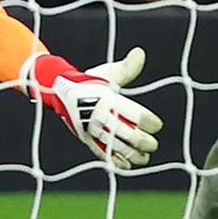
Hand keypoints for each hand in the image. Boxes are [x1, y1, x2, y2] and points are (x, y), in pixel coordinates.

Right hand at [31, 49, 160, 170]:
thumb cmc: (90, 81)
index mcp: (107, 99)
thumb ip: (126, 68)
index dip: (149, 122)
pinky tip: (128, 165)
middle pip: (127, 134)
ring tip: (145, 157)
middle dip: (143, 141)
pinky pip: (102, 153)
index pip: (134, 114)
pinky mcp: (86, 138)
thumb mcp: (107, 73)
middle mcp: (100, 116)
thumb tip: (140, 53)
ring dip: (133, 155)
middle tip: (153, 144)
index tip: (157, 125)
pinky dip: (116, 161)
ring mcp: (92, 129)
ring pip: (116, 147)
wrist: (59, 92)